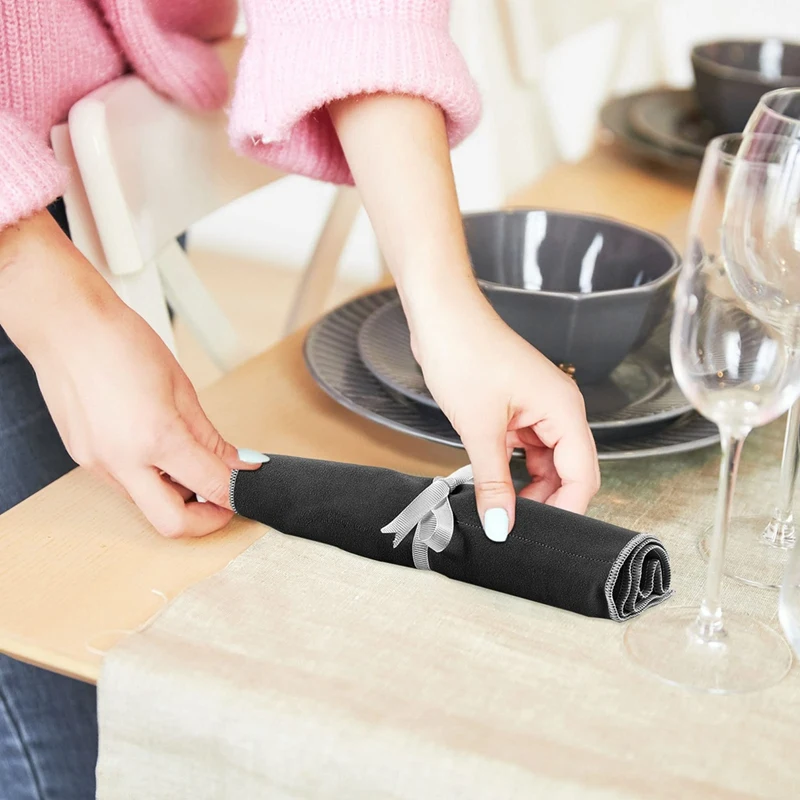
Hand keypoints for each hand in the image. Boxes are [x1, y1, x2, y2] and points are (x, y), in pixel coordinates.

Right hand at [0, 211, 258, 537]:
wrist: (67, 326)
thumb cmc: (120, 343)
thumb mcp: (181, 389)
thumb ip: (210, 437)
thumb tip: (235, 463)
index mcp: (155, 438)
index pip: (210, 487)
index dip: (236, 493)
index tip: (246, 489)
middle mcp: (122, 461)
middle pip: (172, 523)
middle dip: (205, 521)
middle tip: (224, 502)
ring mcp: (98, 465)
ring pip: (146, 506)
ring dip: (176, 498)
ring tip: (193, 468)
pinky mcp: (84, 460)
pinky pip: (125, 486)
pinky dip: (150, 481)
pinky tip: (161, 455)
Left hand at [412, 288, 599, 541]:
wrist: (441, 316)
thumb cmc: (464, 352)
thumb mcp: (479, 428)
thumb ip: (492, 481)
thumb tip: (502, 522)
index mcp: (564, 410)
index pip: (583, 475)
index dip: (568, 509)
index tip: (544, 535)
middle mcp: (558, 409)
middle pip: (567, 471)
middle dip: (546, 501)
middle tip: (516, 527)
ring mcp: (537, 408)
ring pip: (544, 462)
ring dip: (526, 487)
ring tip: (501, 510)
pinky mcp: (516, 408)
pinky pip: (524, 448)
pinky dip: (511, 469)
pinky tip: (493, 483)